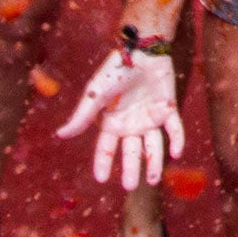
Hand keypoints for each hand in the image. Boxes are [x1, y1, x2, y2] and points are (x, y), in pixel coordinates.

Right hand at [56, 50, 184, 190]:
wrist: (141, 50)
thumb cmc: (115, 70)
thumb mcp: (96, 94)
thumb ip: (82, 116)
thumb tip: (61, 135)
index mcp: (112, 122)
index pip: (106, 148)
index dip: (103, 163)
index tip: (101, 179)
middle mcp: (131, 124)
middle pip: (130, 152)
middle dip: (130, 169)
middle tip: (130, 186)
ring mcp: (150, 117)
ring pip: (153, 145)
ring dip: (154, 162)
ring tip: (152, 180)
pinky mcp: (168, 108)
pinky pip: (174, 128)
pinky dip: (177, 140)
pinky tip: (176, 153)